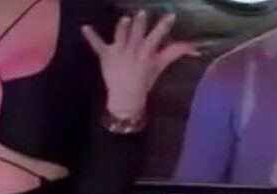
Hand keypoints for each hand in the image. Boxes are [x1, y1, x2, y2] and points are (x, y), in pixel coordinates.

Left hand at [82, 10, 197, 117]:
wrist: (126, 97)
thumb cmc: (144, 81)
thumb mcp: (159, 66)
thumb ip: (174, 53)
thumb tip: (192, 47)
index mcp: (146, 53)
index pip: (157, 36)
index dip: (164, 25)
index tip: (170, 16)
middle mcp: (132, 50)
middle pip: (137, 33)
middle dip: (139, 23)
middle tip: (141, 13)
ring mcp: (118, 52)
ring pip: (120, 35)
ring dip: (122, 26)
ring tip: (124, 19)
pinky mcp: (105, 56)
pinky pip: (97, 45)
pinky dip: (91, 36)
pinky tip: (84, 27)